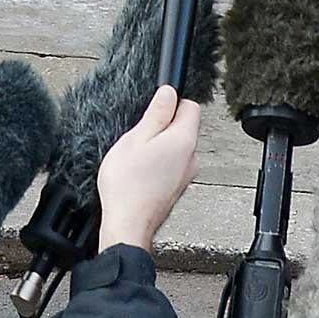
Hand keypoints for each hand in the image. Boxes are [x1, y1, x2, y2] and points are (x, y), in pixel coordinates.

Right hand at [96, 85, 200, 254]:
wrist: (128, 225)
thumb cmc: (127, 185)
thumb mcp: (135, 139)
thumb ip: (156, 113)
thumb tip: (169, 93)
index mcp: (184, 141)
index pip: (191, 106)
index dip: (171, 103)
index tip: (154, 110)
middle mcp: (191, 158)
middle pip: (184, 127)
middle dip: (163, 125)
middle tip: (139, 137)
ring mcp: (186, 175)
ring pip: (177, 146)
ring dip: (159, 146)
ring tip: (137, 157)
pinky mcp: (177, 187)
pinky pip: (172, 164)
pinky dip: (158, 163)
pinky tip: (140, 171)